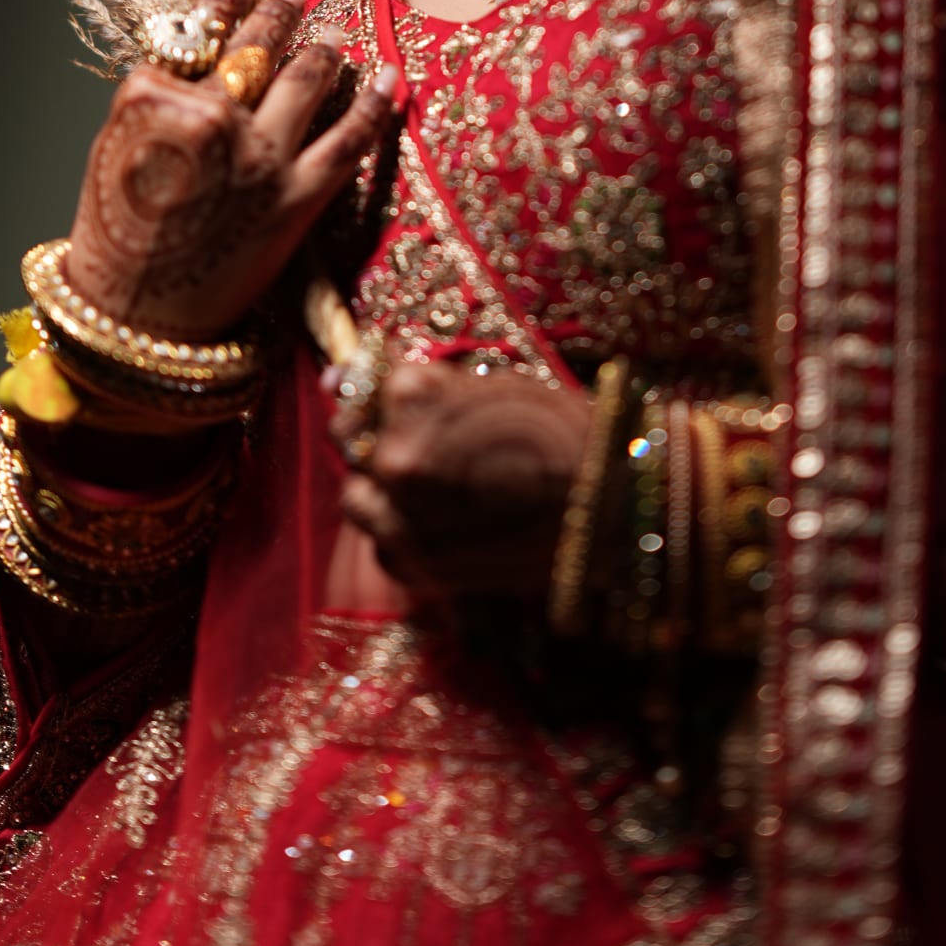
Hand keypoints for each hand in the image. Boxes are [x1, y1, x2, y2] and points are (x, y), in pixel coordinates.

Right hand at [66, 0, 397, 337]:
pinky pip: (350, 137)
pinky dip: (376, 101)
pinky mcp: (299, 197)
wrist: (136, 319)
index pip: (202, 30)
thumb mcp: (116, 147)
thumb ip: (159, 96)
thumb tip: (204, 53)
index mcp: (156, 98)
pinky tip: (392, 75)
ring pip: (308, 77)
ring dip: (327, 46)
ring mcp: (260, 156)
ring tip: (335, 31)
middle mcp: (212, 117)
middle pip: (259, 47)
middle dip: (284, 11)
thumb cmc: (117, 235)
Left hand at [332, 362, 590, 601]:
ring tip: (438, 488)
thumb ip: (414, 385)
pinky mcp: (420, 567)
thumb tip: (335, 377)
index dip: (399, 396)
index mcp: (411, 395)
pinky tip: (448, 523)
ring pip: (358, 500)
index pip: (374, 385)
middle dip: (382, 439)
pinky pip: (383, 549)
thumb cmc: (560, 433)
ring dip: (385, 492)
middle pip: (353, 441)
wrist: (611, 506)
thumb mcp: (488, 385)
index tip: (423, 405)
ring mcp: (402, 517)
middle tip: (429, 445)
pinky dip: (406, 536)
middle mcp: (396, 457)